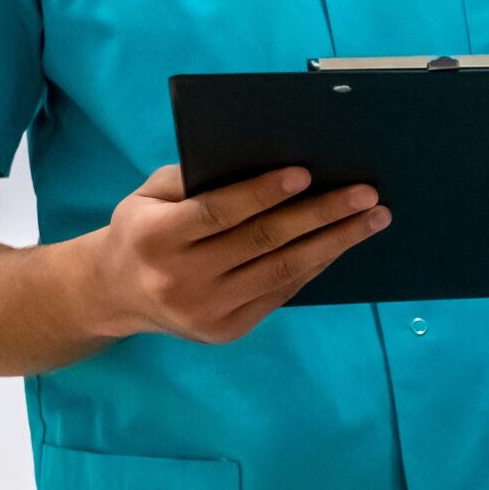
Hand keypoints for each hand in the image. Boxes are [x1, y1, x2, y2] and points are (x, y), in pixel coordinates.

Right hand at [86, 166, 390, 345]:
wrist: (114, 294)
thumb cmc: (141, 230)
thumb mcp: (148, 197)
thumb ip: (194, 179)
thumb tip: (264, 160)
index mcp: (153, 238)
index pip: (218, 213)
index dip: (262, 193)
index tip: (306, 174)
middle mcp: (179, 279)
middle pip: (262, 242)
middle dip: (321, 215)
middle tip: (366, 194)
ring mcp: (206, 310)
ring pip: (283, 271)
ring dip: (336, 242)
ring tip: (374, 219)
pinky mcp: (228, 329)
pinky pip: (283, 292)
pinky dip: (317, 264)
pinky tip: (343, 243)